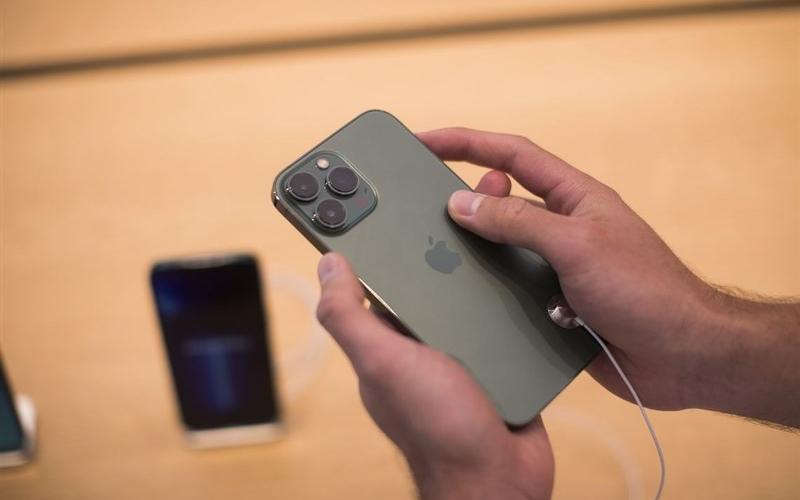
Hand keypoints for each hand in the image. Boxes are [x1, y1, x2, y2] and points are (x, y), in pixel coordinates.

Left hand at [315, 171, 553, 499]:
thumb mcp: (384, 364)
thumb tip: (328, 262)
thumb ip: (351, 317)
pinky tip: (522, 250)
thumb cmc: (438, 428)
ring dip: (478, 247)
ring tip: (493, 203)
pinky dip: (508, 281)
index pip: (371, 271)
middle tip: (447, 181)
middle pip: (423, 267)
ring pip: (465, 282)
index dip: (366, 229)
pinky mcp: (496, 350)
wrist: (501, 478)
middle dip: (434, 224)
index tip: (367, 187)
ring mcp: (459, 341)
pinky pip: (500, 306)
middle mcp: (419, 334)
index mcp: (386, 332)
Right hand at [419, 127, 799, 426]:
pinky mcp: (553, 307)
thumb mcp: (576, 244)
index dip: (465, 143)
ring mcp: (557, 268)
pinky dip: (493, 297)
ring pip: (500, 253)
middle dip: (464, 204)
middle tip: (425, 213)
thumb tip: (462, 202)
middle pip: (499, 203)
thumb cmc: (646, 290)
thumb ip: (518, 221)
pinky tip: (476, 305)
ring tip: (442, 263)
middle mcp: (562, 228)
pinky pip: (510, 294)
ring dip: (477, 258)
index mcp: (573, 197)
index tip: (423, 141)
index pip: (512, 156)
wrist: (682, 356)